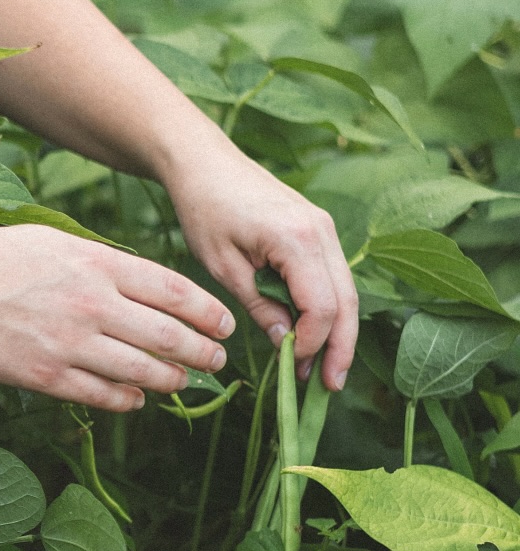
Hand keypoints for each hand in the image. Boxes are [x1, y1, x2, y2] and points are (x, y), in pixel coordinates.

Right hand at [0, 226, 234, 412]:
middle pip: (168, 336)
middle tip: (217, 361)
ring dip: (171, 380)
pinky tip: (138, 398)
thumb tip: (147, 288)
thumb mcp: (59, 241)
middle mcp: (92, 305)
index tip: (225, 325)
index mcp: (99, 265)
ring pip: (142, 371)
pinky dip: (128, 399)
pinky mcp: (47, 376)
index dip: (208, 312)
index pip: (174, 292)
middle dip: (202, 353)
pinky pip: (103, 395)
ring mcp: (70, 344)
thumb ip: (106, 263)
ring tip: (184, 382)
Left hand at [163, 143, 356, 390]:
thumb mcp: (223, 266)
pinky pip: (332, 278)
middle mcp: (322, 232)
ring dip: (338, 333)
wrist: (204, 162)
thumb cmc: (204, 209)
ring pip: (346, 292)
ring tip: (324, 372)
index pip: (322, 306)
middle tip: (328, 388)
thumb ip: (259, 305)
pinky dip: (328, 310)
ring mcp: (325, 229)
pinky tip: (314, 337)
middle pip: (346, 302)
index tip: (292, 368)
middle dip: (340, 348)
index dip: (312, 343)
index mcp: (298, 239)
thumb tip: (285, 343)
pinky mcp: (318, 231)